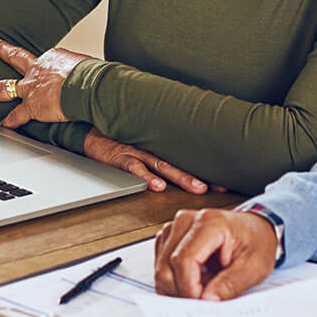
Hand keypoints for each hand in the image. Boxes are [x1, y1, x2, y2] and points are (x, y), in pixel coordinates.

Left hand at [0, 39, 88, 128]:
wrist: (88, 85)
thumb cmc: (94, 76)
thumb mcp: (89, 66)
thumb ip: (85, 72)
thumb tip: (97, 78)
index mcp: (54, 58)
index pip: (45, 61)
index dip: (46, 66)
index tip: (49, 69)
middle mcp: (38, 68)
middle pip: (16, 58)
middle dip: (3, 51)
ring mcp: (31, 87)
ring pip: (2, 87)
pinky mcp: (32, 105)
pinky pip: (16, 116)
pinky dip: (8, 121)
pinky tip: (0, 126)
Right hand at [81, 129, 225, 194]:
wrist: (90, 129)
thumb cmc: (119, 138)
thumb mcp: (142, 142)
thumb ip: (160, 151)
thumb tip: (182, 163)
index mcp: (160, 146)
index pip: (187, 158)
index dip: (206, 168)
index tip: (225, 179)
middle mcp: (152, 148)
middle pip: (181, 162)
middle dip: (200, 174)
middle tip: (218, 186)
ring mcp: (138, 152)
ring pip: (163, 165)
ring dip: (180, 177)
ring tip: (197, 187)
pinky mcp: (121, 157)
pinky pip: (135, 167)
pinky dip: (146, 177)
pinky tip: (156, 186)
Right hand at [152, 208, 275, 299]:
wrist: (256, 229)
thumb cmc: (256, 242)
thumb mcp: (254, 267)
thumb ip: (230, 285)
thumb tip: (207, 300)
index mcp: (209, 223)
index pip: (183, 260)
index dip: (188, 287)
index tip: (201, 301)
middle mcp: (187, 221)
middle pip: (166, 265)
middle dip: (181, 290)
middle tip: (201, 300)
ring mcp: (176, 227)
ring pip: (160, 267)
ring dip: (177, 286)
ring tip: (202, 287)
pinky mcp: (171, 236)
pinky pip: (161, 264)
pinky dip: (174, 279)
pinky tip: (194, 280)